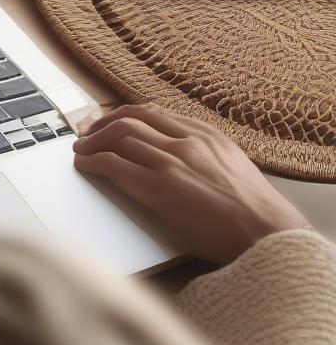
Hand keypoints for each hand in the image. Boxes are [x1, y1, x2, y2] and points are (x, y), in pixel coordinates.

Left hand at [73, 104, 309, 264]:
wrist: (265, 232)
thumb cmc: (249, 212)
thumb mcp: (229, 167)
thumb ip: (203, 156)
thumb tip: (176, 159)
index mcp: (207, 135)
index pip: (154, 112)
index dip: (123, 115)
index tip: (108, 121)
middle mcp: (188, 141)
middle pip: (131, 119)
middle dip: (102, 124)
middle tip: (85, 134)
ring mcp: (173, 161)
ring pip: (119, 136)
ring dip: (92, 142)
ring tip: (80, 150)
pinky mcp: (160, 186)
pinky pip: (115, 164)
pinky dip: (93, 162)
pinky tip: (83, 166)